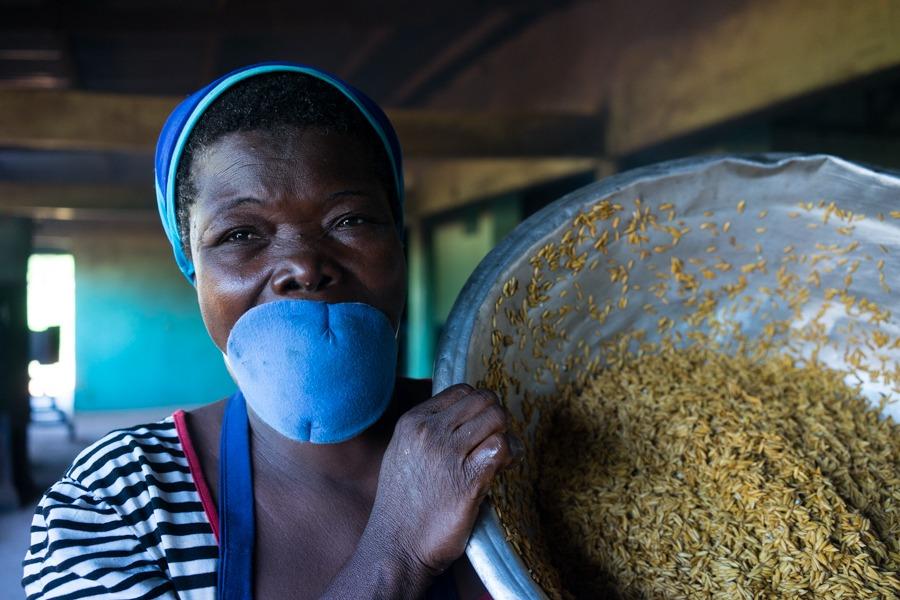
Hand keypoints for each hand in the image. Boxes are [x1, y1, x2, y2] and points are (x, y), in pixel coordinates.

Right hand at [368, 384, 514, 577]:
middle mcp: (430, 432)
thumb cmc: (402, 504)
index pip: (461, 391)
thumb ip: (428, 430)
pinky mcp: (468, 481)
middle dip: (496, 417)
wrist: (396, 546)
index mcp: (413, 421)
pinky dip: (509, 455)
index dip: (478, 405)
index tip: (481, 424)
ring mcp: (449, 455)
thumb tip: (464, 416)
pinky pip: (501, 448)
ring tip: (499, 455)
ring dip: (505, 435)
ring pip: (496, 419)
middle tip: (495, 438)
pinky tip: (503, 467)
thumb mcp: (403, 452)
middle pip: (483, 401)